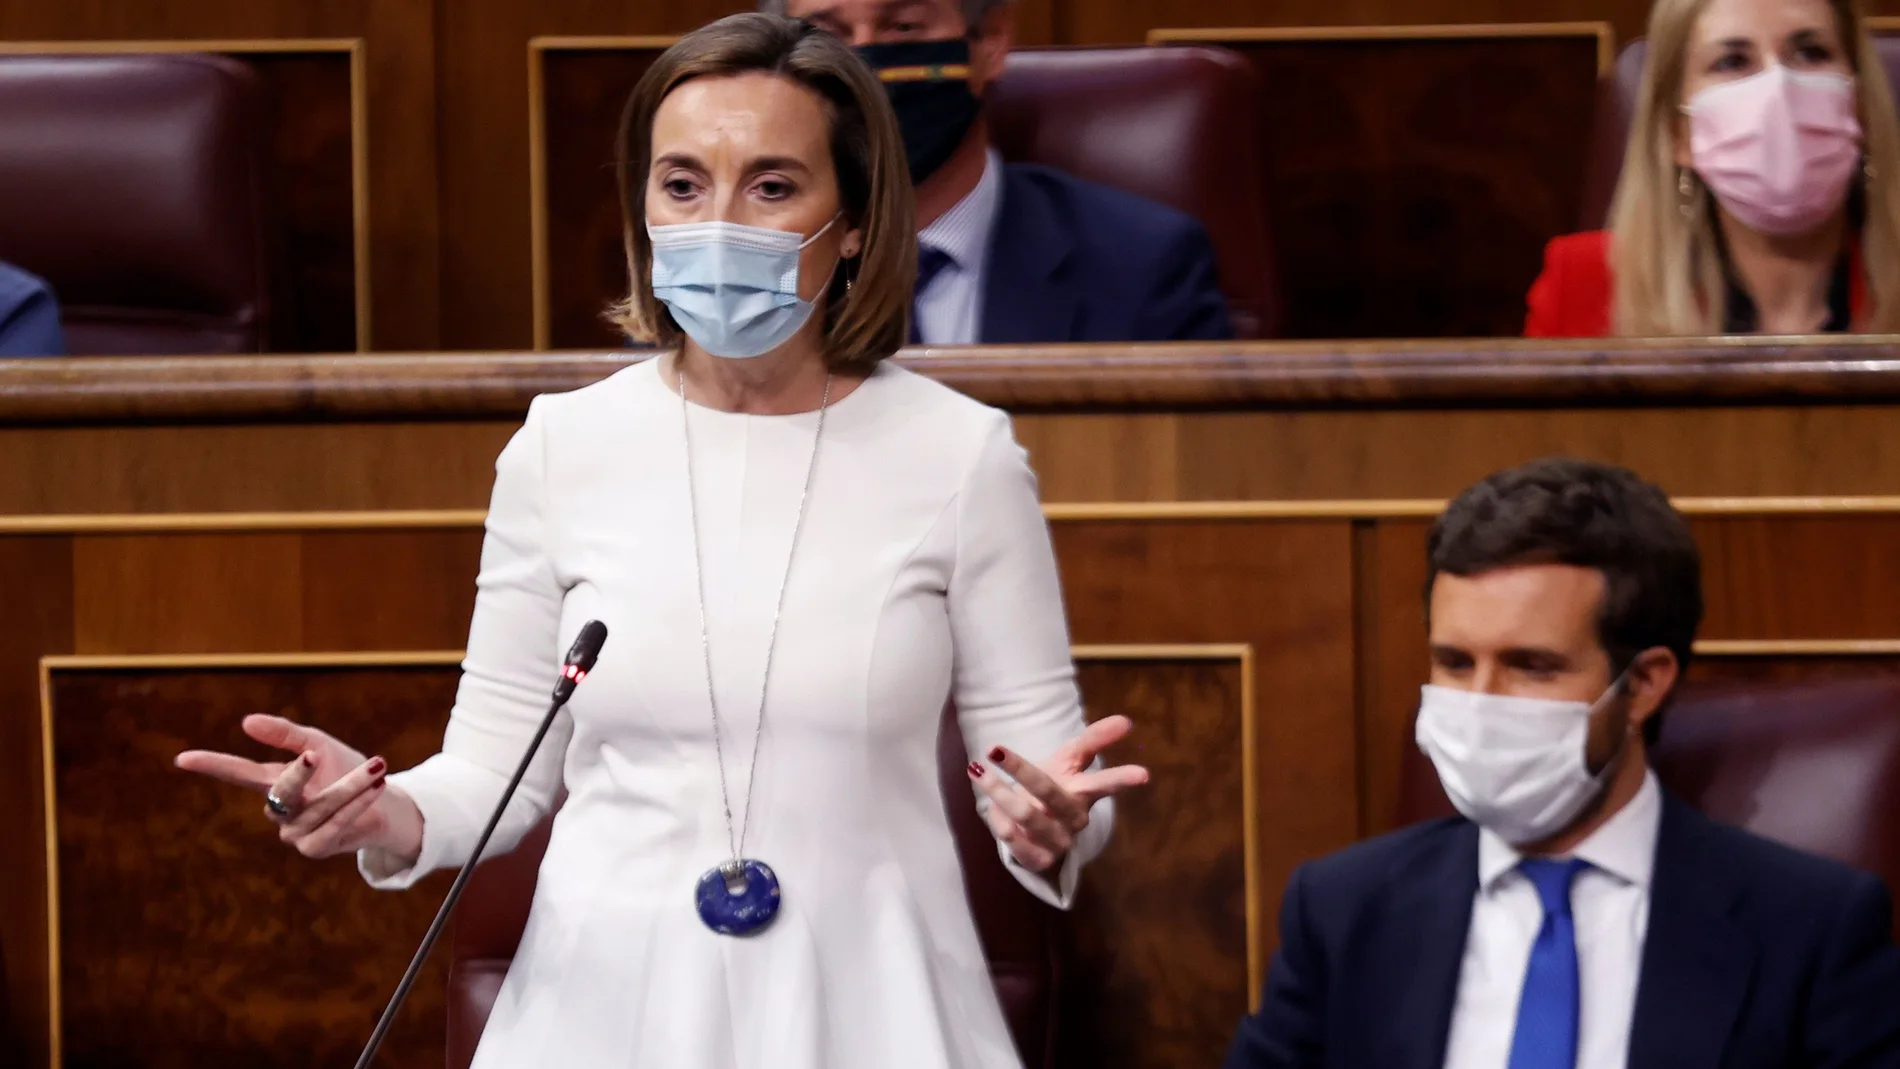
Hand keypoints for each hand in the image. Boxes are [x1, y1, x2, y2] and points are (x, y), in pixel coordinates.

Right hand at [174, 714, 422, 861]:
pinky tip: (376, 788)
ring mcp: (294, 834)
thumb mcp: (318, 744)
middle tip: (313, 753)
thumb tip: (245, 722)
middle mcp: (280, 811)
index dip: (212, 765)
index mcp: (274, 782)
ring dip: (350, 785)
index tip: (182, 759)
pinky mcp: (316, 849)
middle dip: (298, 772)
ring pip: (318, 807)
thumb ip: (285, 734)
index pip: (238, 772)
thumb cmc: (345, 770)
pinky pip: (334, 826)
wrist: (384, 804)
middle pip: (280, 792)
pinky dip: (356, 805)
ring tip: (378, 765)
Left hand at [968, 715, 1149, 874]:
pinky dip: (998, 820)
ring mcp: (1057, 841)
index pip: (1105, 784)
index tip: (1144, 775)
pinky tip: (990, 807)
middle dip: (1021, 770)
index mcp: (1086, 793)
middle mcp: (1074, 819)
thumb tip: (1125, 720)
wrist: (1039, 831)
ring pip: (1025, 815)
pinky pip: (1013, 841)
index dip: (1122, 779)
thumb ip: (1094, 740)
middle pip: (1049, 792)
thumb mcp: (1072, 761)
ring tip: (976, 770)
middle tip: (995, 750)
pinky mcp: (1038, 860)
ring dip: (998, 791)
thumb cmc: (1057, 787)